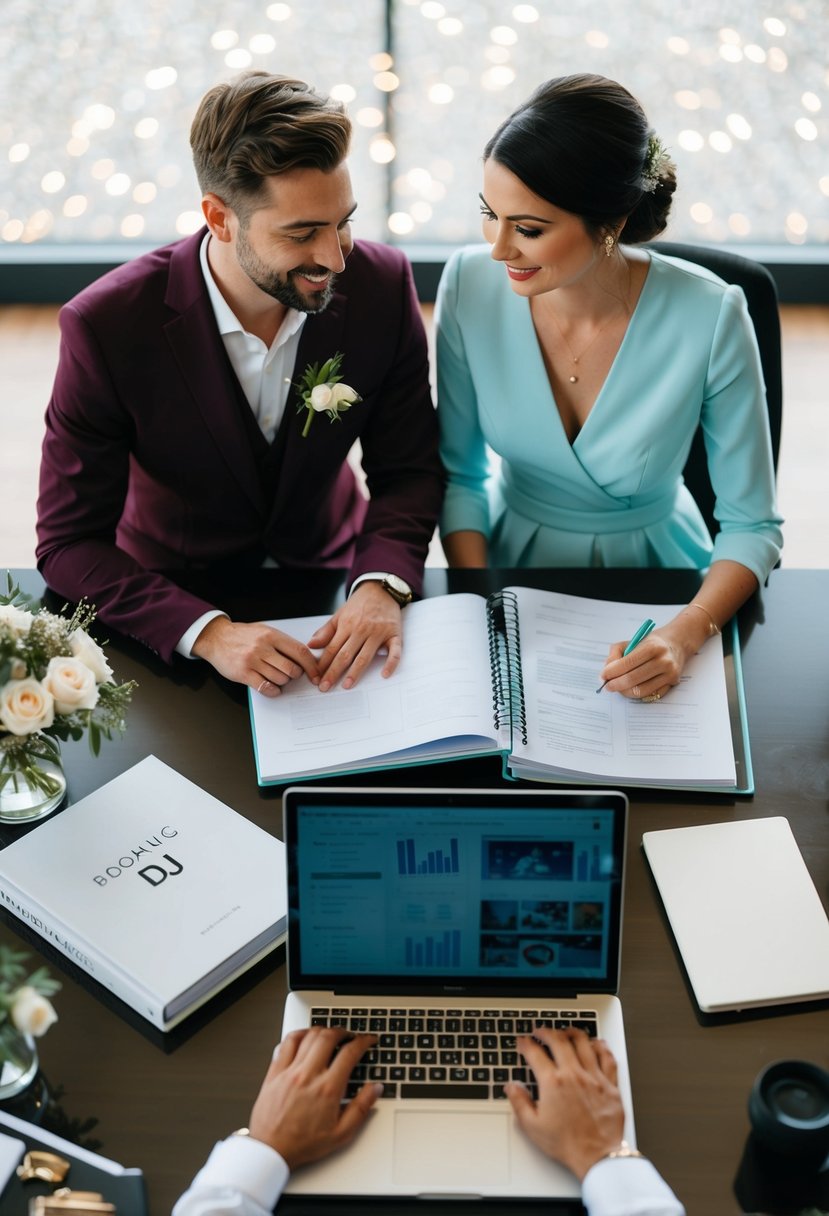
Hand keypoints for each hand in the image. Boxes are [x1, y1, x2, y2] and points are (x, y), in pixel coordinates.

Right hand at [191, 616, 318, 694]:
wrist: (216, 638)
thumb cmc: (242, 636)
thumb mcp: (264, 631)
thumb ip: (282, 642)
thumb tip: (304, 656)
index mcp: (271, 635)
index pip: (300, 651)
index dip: (311, 665)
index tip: (316, 674)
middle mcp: (263, 647)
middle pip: (292, 668)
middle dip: (296, 675)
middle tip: (292, 675)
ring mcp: (252, 661)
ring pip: (280, 679)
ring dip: (283, 682)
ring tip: (278, 678)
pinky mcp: (243, 673)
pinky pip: (265, 687)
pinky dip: (273, 691)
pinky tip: (273, 688)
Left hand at [247, 1027, 380, 1168]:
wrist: (271, 1150)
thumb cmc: (303, 1144)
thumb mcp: (341, 1134)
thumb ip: (361, 1108)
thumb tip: (376, 1089)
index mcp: (327, 1090)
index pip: (349, 1053)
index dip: (363, 1041)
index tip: (368, 1040)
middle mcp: (308, 1076)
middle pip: (329, 1037)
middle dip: (344, 1031)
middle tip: (350, 1035)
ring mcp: (290, 1071)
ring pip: (309, 1036)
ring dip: (323, 1030)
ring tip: (330, 1034)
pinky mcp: (275, 1072)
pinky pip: (287, 1042)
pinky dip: (299, 1034)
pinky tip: (305, 1036)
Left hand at [308, 581, 402, 690]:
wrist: (381, 589)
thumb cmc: (359, 604)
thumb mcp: (339, 614)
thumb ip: (326, 631)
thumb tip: (311, 645)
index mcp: (346, 625)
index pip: (332, 649)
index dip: (323, 665)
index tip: (316, 678)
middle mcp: (361, 630)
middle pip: (345, 654)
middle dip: (333, 672)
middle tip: (325, 687)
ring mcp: (379, 633)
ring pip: (365, 655)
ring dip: (355, 672)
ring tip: (346, 685)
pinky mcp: (394, 634)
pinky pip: (394, 651)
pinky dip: (391, 663)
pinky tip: (384, 675)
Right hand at [506, 1027, 624, 1180]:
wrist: (597, 1157)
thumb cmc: (568, 1144)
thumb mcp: (534, 1127)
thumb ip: (520, 1103)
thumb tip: (512, 1087)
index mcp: (553, 1083)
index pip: (535, 1054)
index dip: (526, 1044)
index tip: (522, 1042)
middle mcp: (573, 1075)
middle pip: (558, 1041)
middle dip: (546, 1032)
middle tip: (540, 1031)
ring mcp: (593, 1077)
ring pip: (583, 1043)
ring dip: (572, 1033)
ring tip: (565, 1031)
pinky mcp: (610, 1085)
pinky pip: (607, 1057)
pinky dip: (601, 1046)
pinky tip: (596, 1043)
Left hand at [597, 611, 708, 701]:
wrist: (677, 643)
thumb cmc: (651, 643)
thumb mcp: (632, 641)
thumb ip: (616, 653)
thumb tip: (606, 670)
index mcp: (652, 647)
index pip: (627, 663)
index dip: (611, 672)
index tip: (602, 676)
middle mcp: (663, 661)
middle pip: (633, 679)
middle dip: (615, 684)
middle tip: (607, 685)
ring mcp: (669, 674)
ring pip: (640, 690)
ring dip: (624, 691)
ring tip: (617, 687)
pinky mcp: (672, 683)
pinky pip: (650, 694)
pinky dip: (636, 694)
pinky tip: (631, 688)